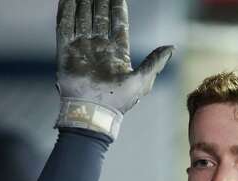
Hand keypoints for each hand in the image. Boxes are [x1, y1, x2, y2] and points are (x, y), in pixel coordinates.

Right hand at [55, 0, 173, 137]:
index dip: (117, 8)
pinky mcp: (66, 52)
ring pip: (82, 19)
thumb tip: (172, 47)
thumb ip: (155, 61)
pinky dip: (65, 12)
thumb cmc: (119, 100)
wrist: (94, 112)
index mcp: (117, 52)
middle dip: (98, 2)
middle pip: (99, 18)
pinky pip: (65, 27)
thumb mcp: (143, 80)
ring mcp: (82, 49)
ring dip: (82, 4)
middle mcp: (98, 48)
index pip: (117, 24)